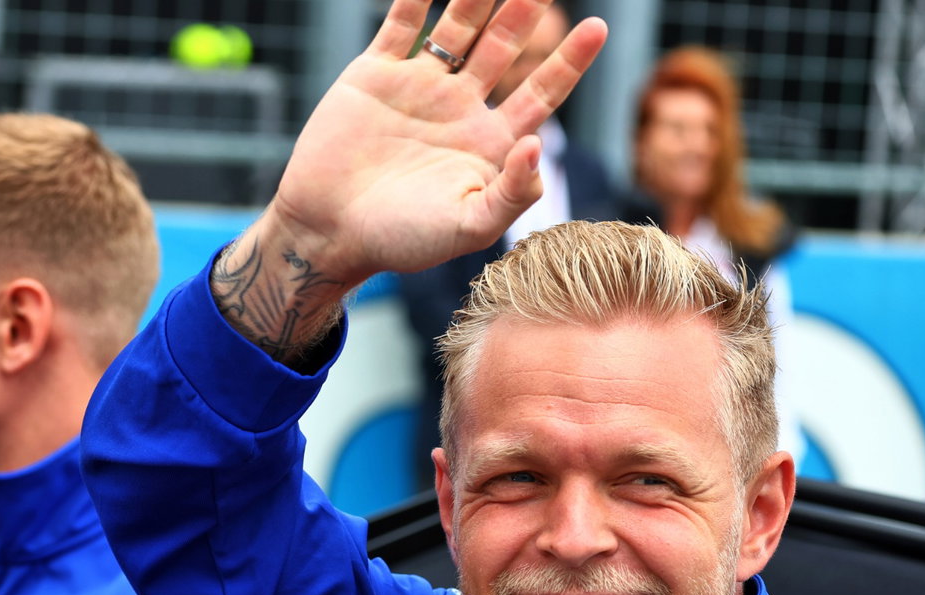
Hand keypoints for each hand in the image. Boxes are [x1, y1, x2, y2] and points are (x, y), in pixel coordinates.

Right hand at [265, 0, 605, 284]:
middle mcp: (457, 109)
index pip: (541, 93)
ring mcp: (416, 88)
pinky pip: (399, 26)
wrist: (327, 231)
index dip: (568, 61)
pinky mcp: (373, 76)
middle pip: (503, 48)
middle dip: (524, 14)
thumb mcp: (468, 227)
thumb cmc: (400, 241)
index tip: (597, 28)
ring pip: (457, 29)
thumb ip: (512, 193)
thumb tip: (538, 146)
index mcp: (488, 143)